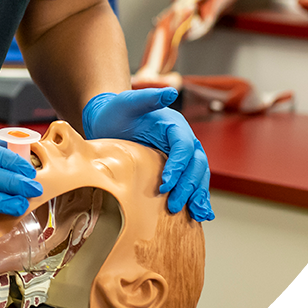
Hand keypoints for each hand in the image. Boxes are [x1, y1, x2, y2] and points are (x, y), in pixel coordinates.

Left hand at [82, 88, 214, 221]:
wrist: (108, 122)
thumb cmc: (116, 111)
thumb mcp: (127, 102)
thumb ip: (147, 97)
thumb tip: (171, 92)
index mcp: (175, 125)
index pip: (184, 147)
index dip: (178, 165)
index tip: (164, 183)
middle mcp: (183, 140)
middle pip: (196, 164)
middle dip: (188, 185)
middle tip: (173, 205)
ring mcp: (181, 156)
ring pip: (199, 176)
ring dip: (199, 195)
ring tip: (197, 215)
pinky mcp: (176, 168)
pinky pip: (192, 183)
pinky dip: (197, 197)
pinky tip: (199, 214)